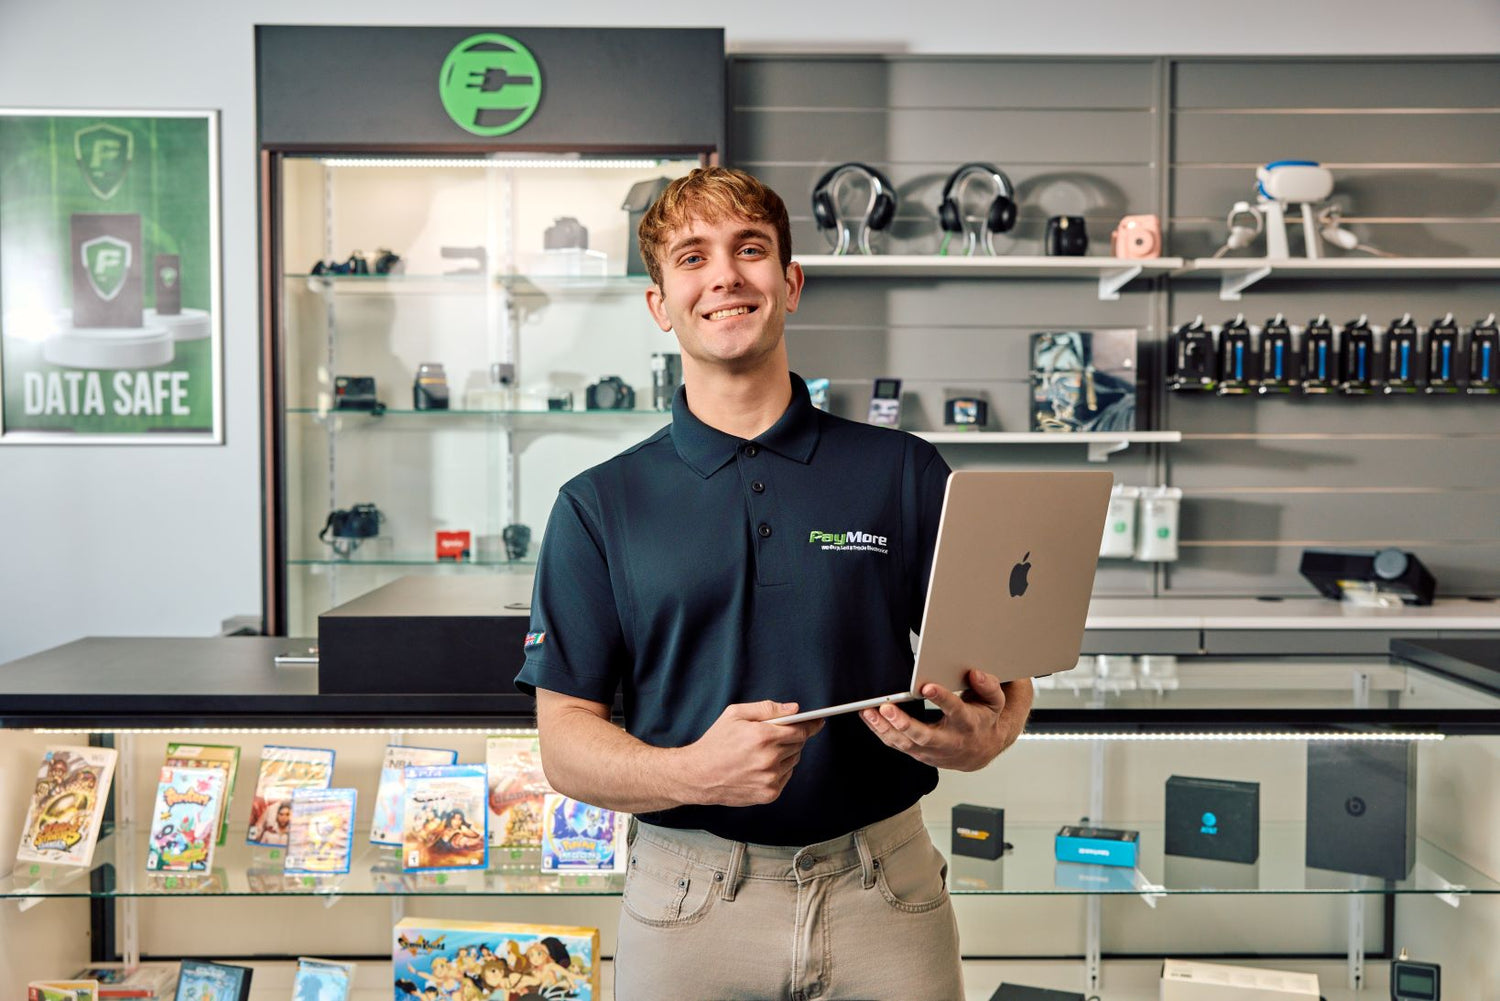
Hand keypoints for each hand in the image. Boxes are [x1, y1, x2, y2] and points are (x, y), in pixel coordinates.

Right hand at [684, 701, 824, 805]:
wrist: (698, 775)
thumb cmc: (716, 742)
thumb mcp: (735, 714)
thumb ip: (767, 708)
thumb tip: (794, 709)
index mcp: (762, 736)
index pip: (800, 730)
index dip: (810, 725)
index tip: (818, 722)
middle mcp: (769, 759)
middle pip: (798, 744)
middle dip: (793, 737)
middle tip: (778, 735)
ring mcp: (770, 779)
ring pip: (793, 760)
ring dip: (786, 753)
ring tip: (764, 751)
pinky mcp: (769, 794)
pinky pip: (786, 776)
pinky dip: (780, 769)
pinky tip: (761, 765)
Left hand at [860, 670, 1030, 771]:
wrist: (980, 751)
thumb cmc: (983, 721)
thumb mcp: (994, 701)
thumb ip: (988, 686)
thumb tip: (975, 674)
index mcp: (967, 723)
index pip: (955, 710)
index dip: (942, 699)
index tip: (927, 686)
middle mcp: (948, 740)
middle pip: (924, 736)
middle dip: (904, 723)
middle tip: (887, 708)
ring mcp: (931, 750)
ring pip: (905, 744)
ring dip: (884, 728)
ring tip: (869, 711)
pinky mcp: (918, 753)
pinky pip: (897, 745)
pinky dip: (881, 732)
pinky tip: (869, 717)